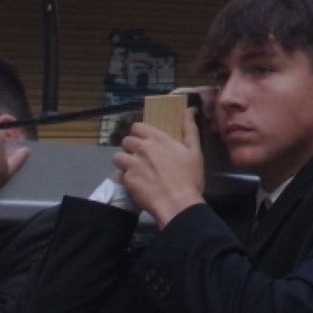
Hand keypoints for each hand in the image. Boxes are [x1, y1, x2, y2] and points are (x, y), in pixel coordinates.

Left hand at [114, 113, 206, 227]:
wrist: (177, 203)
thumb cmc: (189, 177)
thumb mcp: (195, 151)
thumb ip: (189, 129)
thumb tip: (189, 109)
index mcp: (158, 139)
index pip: (137, 127)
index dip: (139, 133)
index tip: (144, 141)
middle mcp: (142, 148)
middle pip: (126, 141)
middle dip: (131, 147)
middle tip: (140, 157)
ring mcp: (132, 164)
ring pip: (117, 157)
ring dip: (123, 162)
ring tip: (133, 170)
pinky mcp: (126, 180)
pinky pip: (121, 175)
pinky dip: (127, 179)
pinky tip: (137, 184)